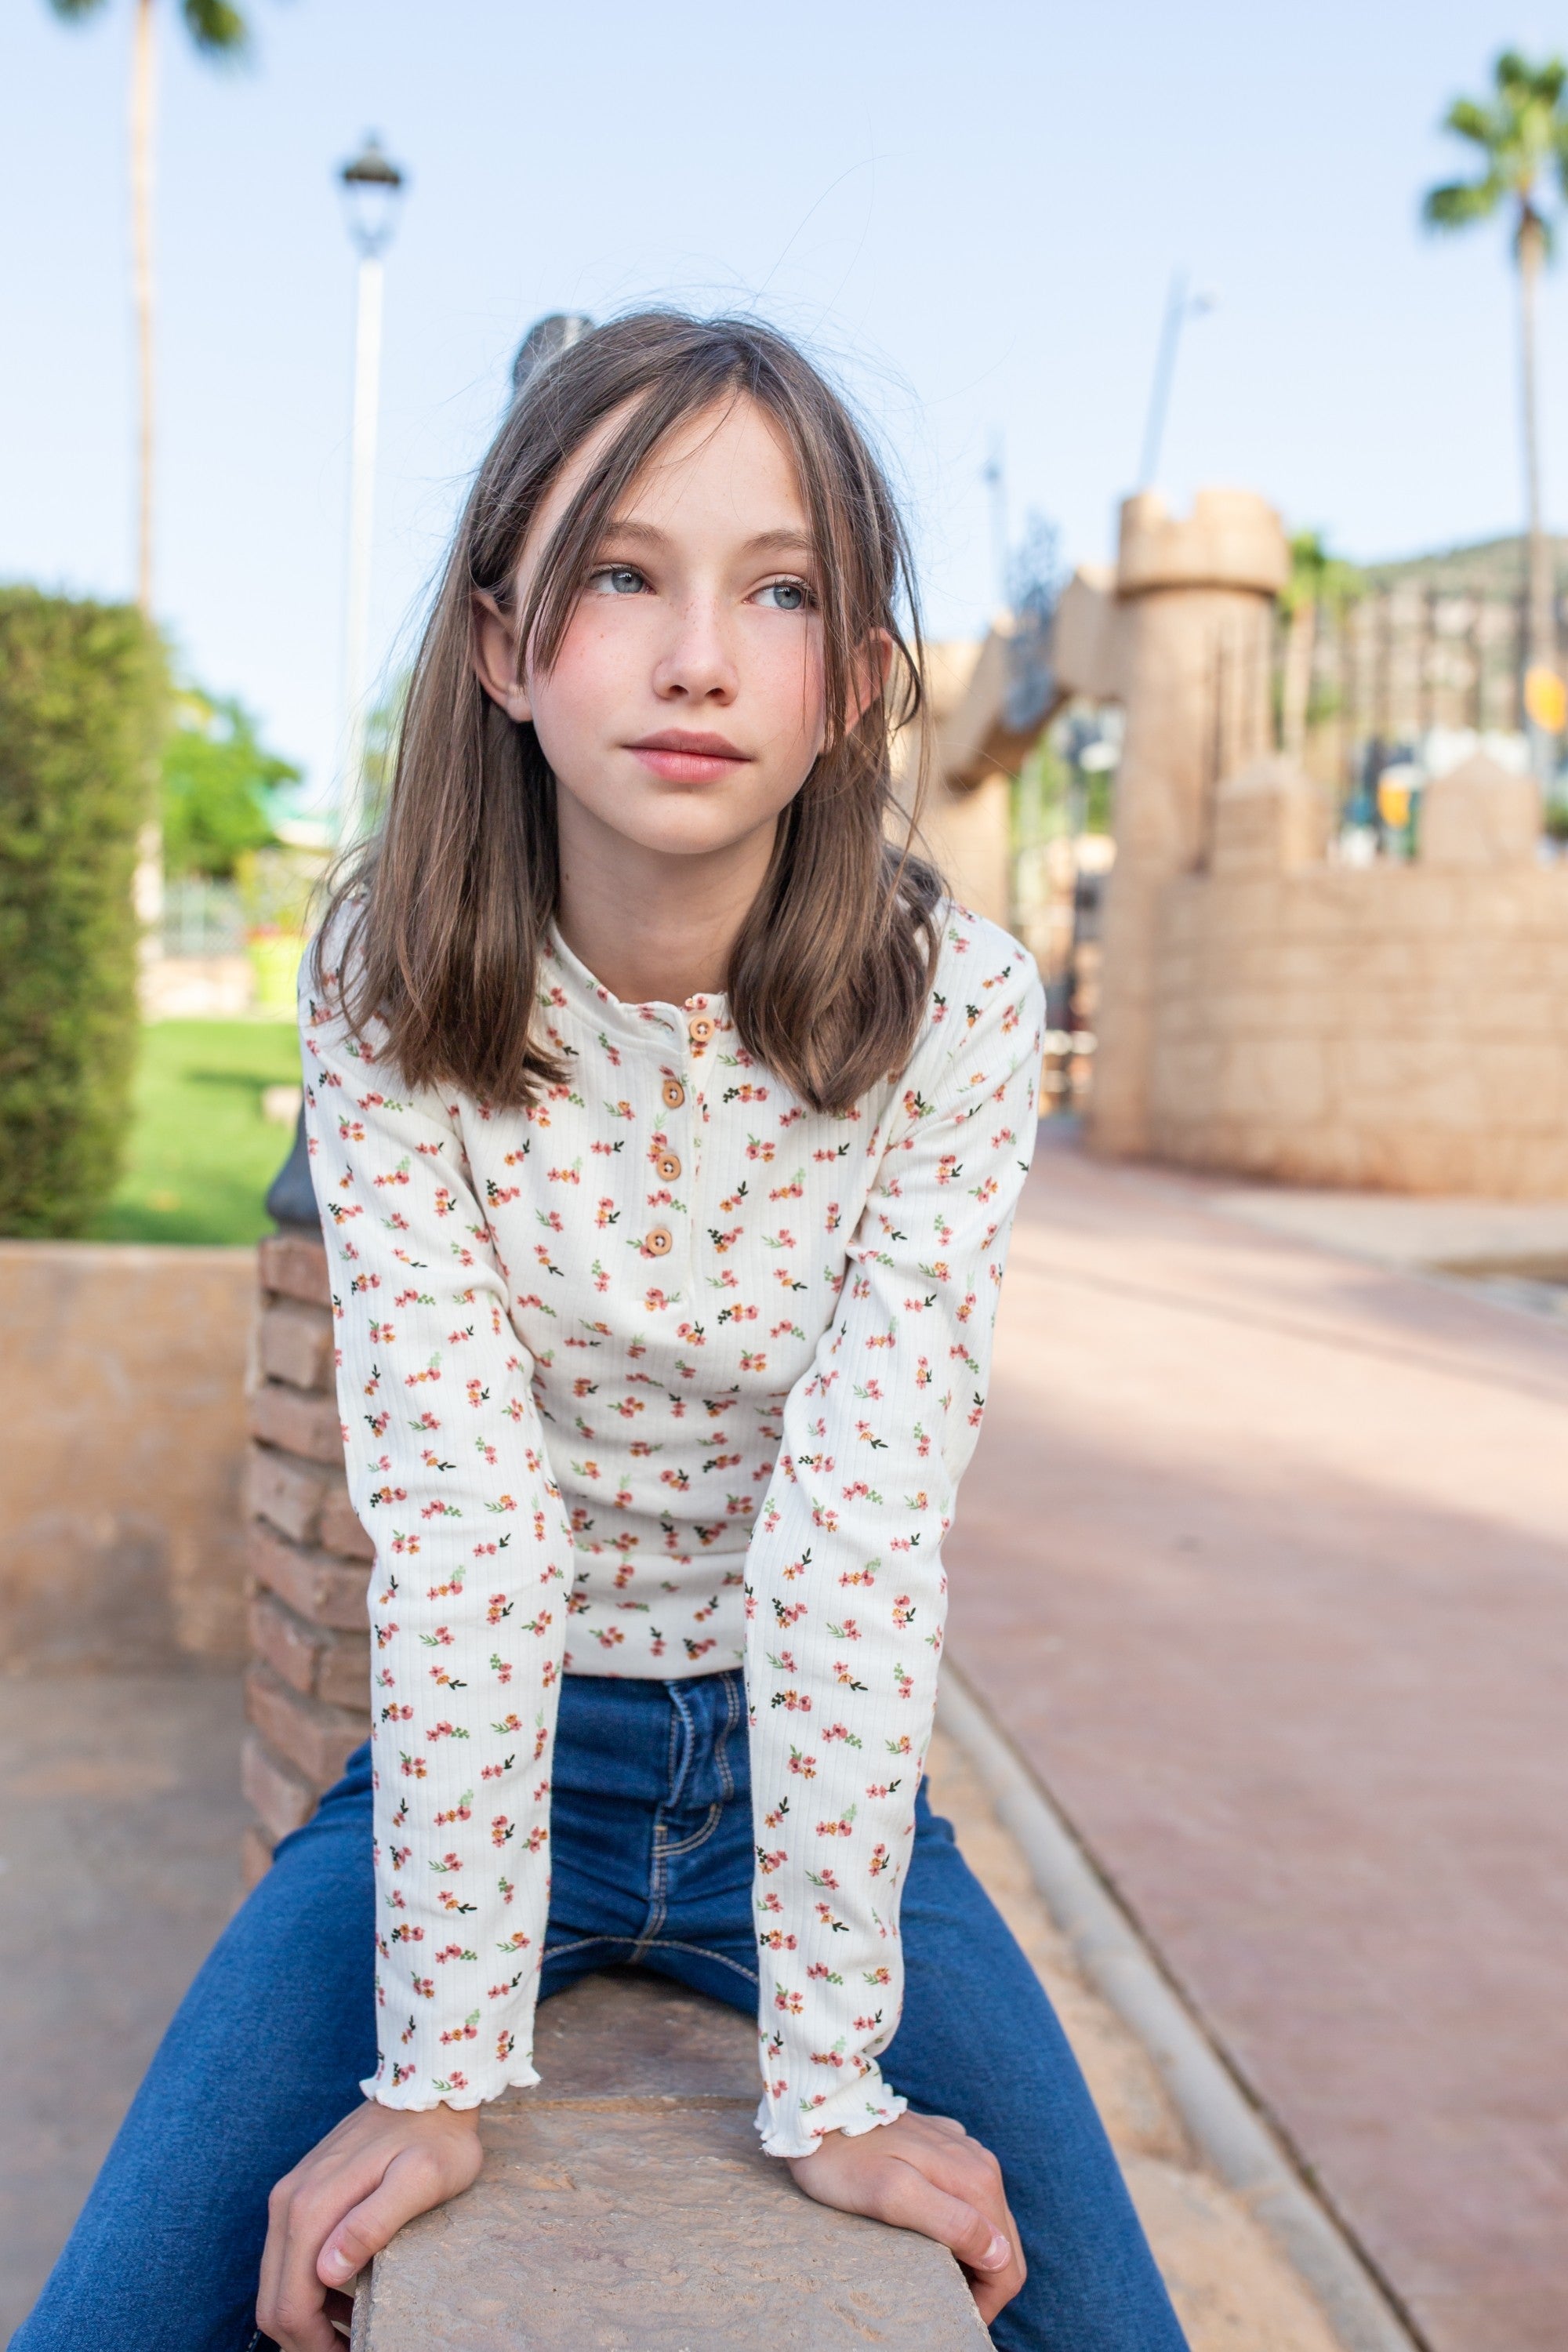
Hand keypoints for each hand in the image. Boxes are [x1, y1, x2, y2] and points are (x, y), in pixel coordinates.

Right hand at [257, 2099, 483, 2350]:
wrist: (428, 2085)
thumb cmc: (435, 2139)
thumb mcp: (421, 2181)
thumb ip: (374, 2223)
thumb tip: (328, 2270)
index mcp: (311, 2208)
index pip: (289, 2305)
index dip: (313, 2346)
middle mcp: (288, 2202)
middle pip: (272, 2300)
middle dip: (303, 2339)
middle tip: (348, 2350)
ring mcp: (291, 2194)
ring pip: (277, 2281)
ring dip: (305, 2316)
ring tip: (352, 2331)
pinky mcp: (302, 2190)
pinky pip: (288, 2255)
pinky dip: (307, 2288)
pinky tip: (346, 2296)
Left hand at [786, 2110, 1024, 2323]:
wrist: (820, 2109)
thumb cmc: (846, 2162)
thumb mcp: (892, 2196)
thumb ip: (950, 2222)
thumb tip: (998, 2253)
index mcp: (976, 2182)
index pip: (1007, 2264)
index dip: (987, 2301)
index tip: (953, 2312)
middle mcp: (980, 2164)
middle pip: (1003, 2244)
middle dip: (983, 2282)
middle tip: (943, 2298)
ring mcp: (964, 2151)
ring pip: (988, 2220)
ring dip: (971, 2254)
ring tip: (934, 2269)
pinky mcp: (946, 2146)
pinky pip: (968, 2195)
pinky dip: (959, 2223)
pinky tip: (928, 2229)